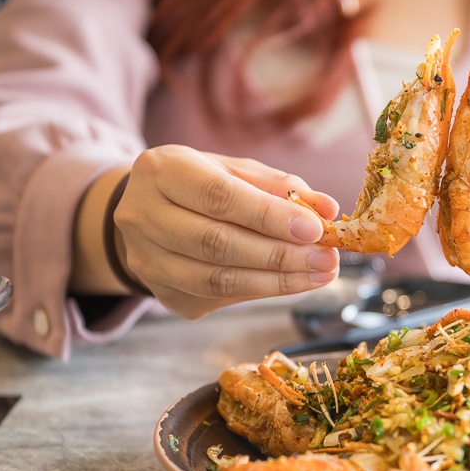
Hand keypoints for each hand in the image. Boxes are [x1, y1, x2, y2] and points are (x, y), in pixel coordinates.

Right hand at [113, 145, 340, 318]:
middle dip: (280, 256)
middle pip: (217, 244)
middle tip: (327, 259)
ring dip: (277, 282)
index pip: (219, 197)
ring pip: (217, 280)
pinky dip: (261, 291)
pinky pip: (218, 299)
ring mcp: (146, 261)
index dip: (269, 216)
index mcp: (162, 171)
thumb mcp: (238, 171)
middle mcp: (142, 216)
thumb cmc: (203, 185)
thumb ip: (281, 187)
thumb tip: (327, 208)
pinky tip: (291, 283)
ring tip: (320, 274)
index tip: (314, 229)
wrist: (151, 213)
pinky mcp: (162, 293)